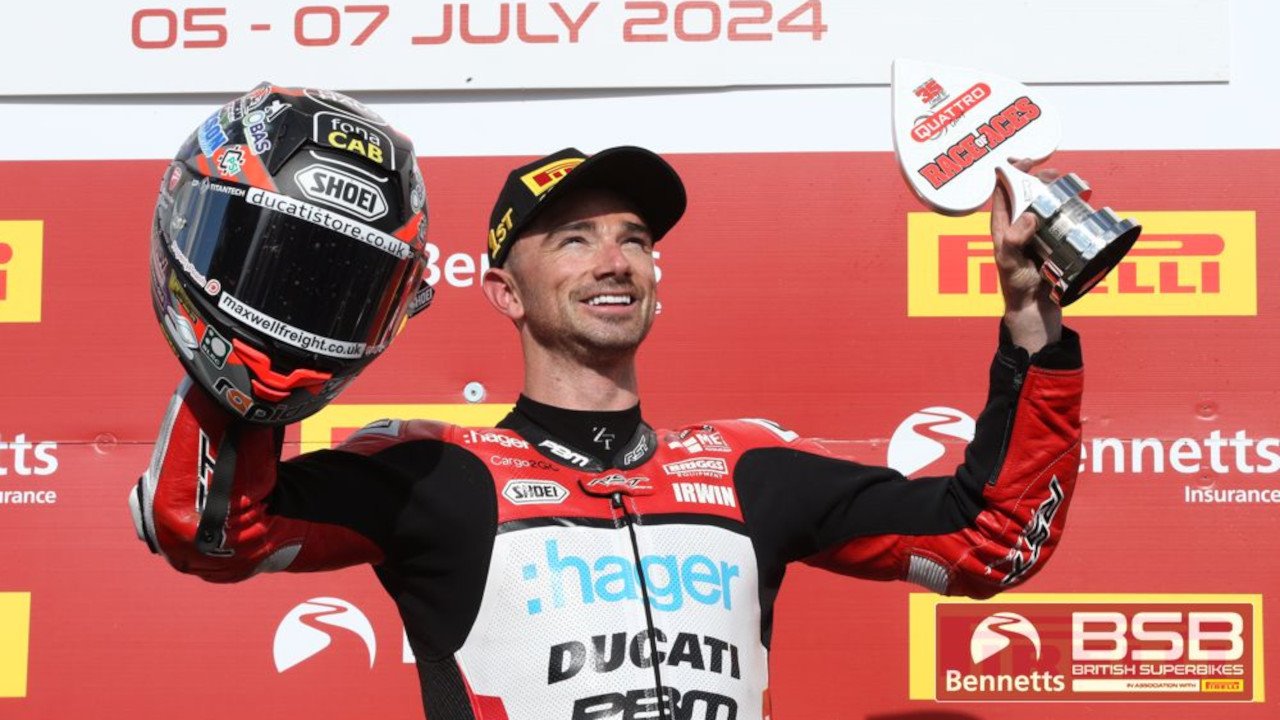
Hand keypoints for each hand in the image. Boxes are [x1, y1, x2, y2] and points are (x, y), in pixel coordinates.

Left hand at [991, 159, 1062, 352]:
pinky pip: (1058, 219)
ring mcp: (1036, 235)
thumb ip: (1014, 241)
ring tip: (1063, 182)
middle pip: (1025, 194)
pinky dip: (1066, 207)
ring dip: (1052, 189)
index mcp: (1002, 228)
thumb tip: (1028, 216)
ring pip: (1043, 204)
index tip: (1023, 160)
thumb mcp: (1010, 263)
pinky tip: (1076, 202)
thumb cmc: (1017, 288)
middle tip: (1051, 171)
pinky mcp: (1052, 243)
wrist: (1035, 310)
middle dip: (1036, 177)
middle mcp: (1018, 228)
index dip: (1009, 173)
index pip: (1001, 193)